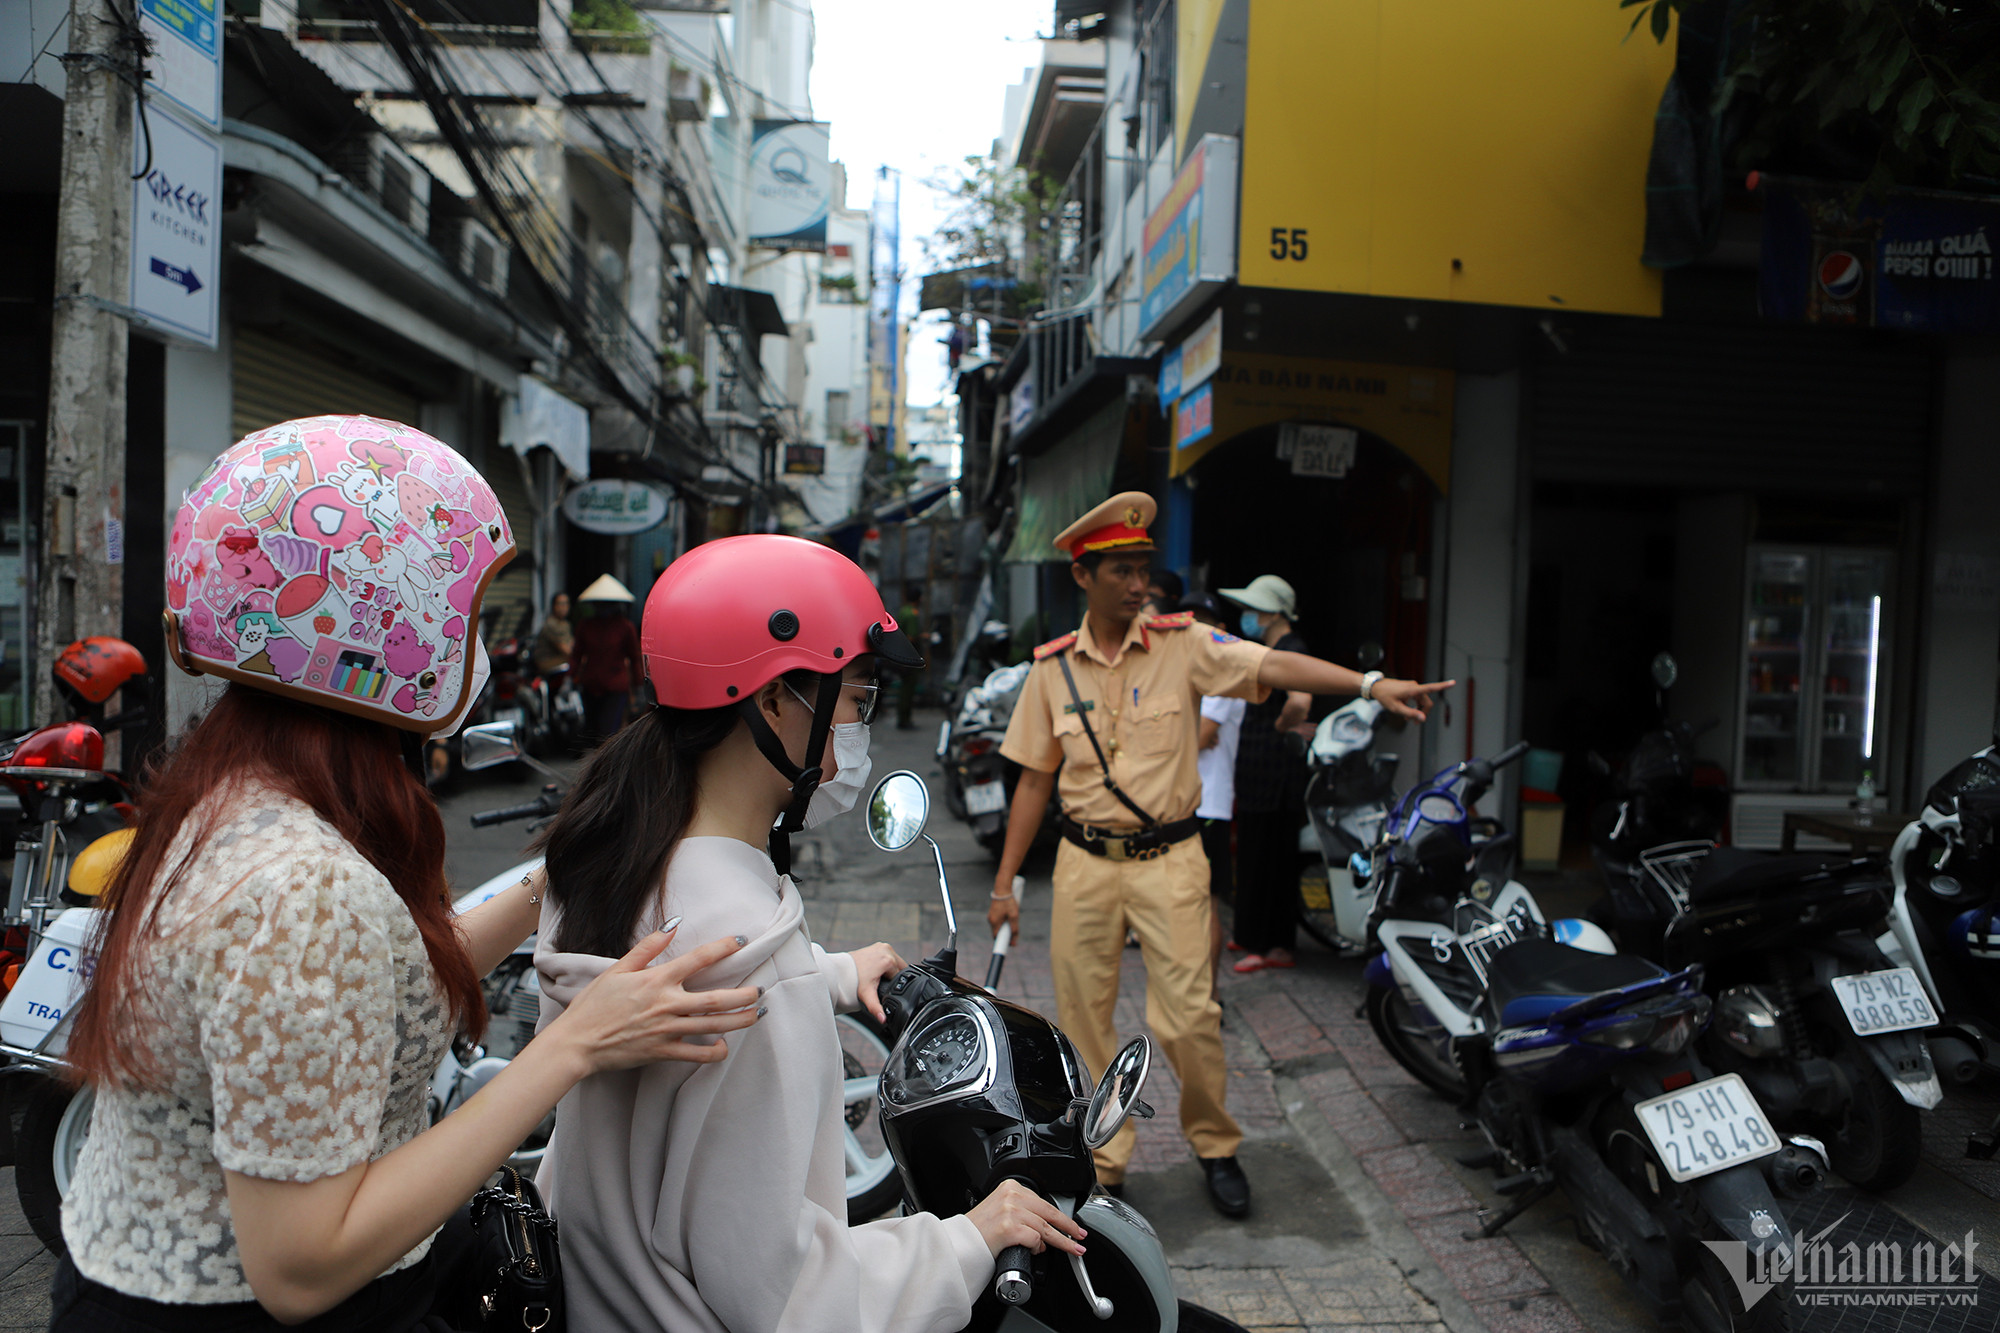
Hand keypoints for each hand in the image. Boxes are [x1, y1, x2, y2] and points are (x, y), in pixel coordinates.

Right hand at [545, 926, 761, 1075]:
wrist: (577, 1042)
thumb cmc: (594, 1005)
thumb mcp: (617, 969)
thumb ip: (648, 948)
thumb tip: (673, 925)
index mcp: (657, 980)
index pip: (698, 960)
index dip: (723, 948)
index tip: (742, 941)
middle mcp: (667, 1004)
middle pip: (716, 999)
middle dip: (744, 995)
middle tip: (762, 989)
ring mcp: (667, 1030)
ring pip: (713, 1026)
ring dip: (740, 1020)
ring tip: (758, 1014)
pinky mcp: (663, 1052)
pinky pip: (696, 1054)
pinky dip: (714, 1052)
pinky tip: (724, 1047)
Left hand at [849, 942, 905, 1021]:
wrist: (841, 970)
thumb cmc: (853, 980)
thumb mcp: (867, 995)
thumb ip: (876, 1008)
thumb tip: (883, 1020)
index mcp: (889, 961)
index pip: (900, 976)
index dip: (893, 984)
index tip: (882, 987)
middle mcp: (887, 951)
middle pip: (899, 968)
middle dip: (892, 976)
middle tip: (879, 982)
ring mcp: (883, 946)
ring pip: (895, 962)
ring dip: (890, 970)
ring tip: (877, 976)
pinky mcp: (879, 945)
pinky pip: (888, 956)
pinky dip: (885, 963)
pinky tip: (876, 970)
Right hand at [966, 1180, 1087, 1257]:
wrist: (961, 1242)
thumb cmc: (978, 1230)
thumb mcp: (1000, 1209)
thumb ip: (1022, 1211)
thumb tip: (1043, 1229)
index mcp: (1010, 1187)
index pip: (1043, 1202)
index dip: (1061, 1216)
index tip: (1072, 1224)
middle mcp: (1011, 1196)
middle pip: (1049, 1213)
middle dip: (1069, 1228)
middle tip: (1080, 1237)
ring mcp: (1011, 1211)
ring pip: (1045, 1228)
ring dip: (1058, 1242)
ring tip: (1068, 1249)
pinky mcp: (1010, 1228)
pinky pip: (1035, 1240)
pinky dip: (1038, 1248)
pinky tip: (1035, 1250)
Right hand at [989, 876, 1020, 939]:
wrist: (1003, 888)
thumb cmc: (1009, 902)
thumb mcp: (1014, 916)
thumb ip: (1014, 929)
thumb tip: (1014, 942)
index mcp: (994, 922)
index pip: (996, 938)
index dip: (1002, 942)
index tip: (1010, 944)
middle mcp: (990, 920)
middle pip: (997, 932)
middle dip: (1005, 934)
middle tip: (1014, 931)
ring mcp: (991, 916)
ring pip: (998, 926)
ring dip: (1005, 927)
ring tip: (1013, 920)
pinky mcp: (993, 912)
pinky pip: (998, 920)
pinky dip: (1003, 921)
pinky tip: (1009, 915)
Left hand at [1374, 678, 1455, 722]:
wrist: (1375, 687)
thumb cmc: (1385, 697)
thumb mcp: (1396, 708)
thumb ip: (1411, 714)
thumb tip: (1423, 718)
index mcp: (1413, 690)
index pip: (1431, 688)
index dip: (1443, 686)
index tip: (1453, 682)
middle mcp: (1415, 686)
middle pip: (1426, 701)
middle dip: (1423, 712)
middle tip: (1415, 724)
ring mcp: (1412, 686)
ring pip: (1421, 700)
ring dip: (1418, 710)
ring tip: (1408, 720)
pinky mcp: (1410, 687)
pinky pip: (1417, 698)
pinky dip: (1414, 706)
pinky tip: (1406, 714)